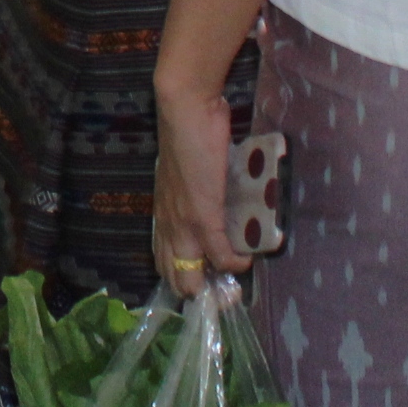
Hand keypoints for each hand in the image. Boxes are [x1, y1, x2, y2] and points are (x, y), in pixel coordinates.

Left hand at [150, 76, 248, 289]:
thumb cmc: (188, 134)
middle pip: (174, 275)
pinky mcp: (203, 217)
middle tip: (221, 294)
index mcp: (162, 212)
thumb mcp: (185, 171)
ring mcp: (183, 223)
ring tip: (233, 288)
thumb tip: (213, 197)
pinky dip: (235, 262)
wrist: (185, 112)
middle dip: (197, 292)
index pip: (163, 259)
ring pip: (190, 274)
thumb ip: (195, 190)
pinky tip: (245, 262)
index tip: (202, 285)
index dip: (181, 277)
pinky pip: (220, 254)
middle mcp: (168, 223)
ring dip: (214, 286)